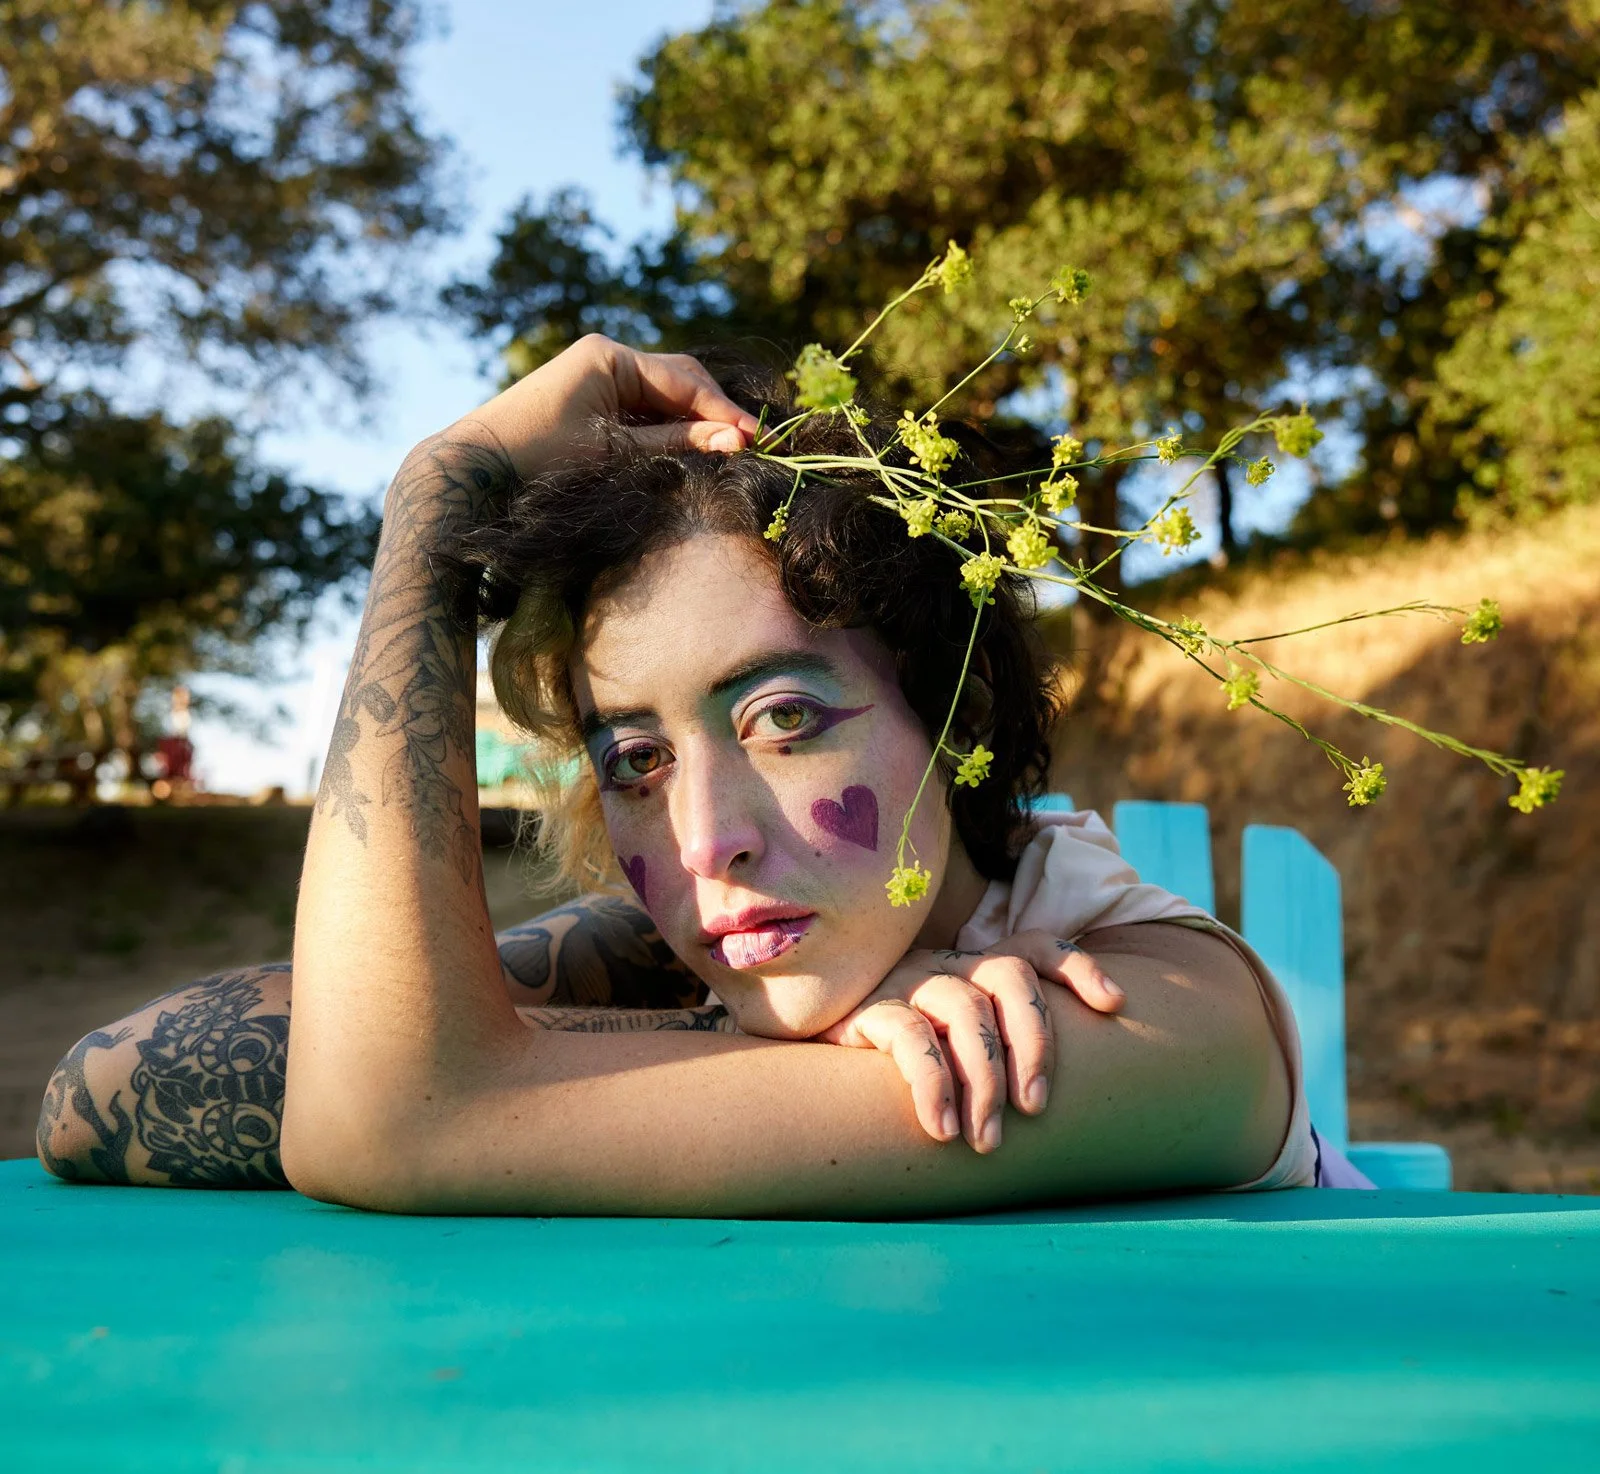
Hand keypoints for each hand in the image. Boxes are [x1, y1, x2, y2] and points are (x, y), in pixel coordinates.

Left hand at [457, 335, 761, 476]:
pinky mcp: (590, 400)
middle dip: (713, 414)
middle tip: (747, 446)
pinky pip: (640, 411)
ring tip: (724, 453)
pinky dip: (665, 430)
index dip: (723, 412)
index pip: (684, 381)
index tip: (756, 438)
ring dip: (691, 424)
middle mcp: (606, 357)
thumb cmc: (539, 459)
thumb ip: (676, 444)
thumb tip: (735, 441)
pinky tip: (686, 452)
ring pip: (662, 398)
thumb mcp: (614, 453)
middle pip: (678, 382)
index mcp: (610, 357)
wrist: (473, 469)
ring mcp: (597, 377)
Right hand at [816, 931, 1124, 1153]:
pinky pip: (909, 1038)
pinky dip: (932, 1084)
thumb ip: (997, 1050)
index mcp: (976, 967)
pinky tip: (942, 1129)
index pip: (1034, 946)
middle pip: (1010, 977)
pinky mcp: (867, 1010)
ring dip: (985, 1078)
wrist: (806, 1047)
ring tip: (987, 1141)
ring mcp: (909, 982)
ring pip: (966, 1009)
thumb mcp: (953, 1042)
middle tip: (1035, 1110)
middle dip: (1034, 1043)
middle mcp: (948, 965)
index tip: (1112, 1004)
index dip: (1077, 966)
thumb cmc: (897, 1053)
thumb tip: (1050, 1104)